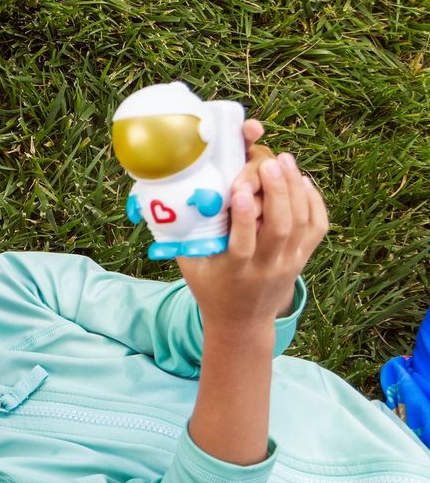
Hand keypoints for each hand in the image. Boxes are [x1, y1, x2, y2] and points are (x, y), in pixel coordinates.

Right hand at [176, 129, 329, 334]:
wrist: (243, 321)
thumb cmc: (211, 287)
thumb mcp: (191, 268)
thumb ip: (184, 237)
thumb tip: (166, 199)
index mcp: (235, 272)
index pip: (244, 244)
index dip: (244, 216)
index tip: (240, 189)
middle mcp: (267, 267)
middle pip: (280, 227)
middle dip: (277, 191)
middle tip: (269, 162)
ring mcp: (290, 263)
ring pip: (302, 223)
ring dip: (295, 188)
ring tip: (285, 160)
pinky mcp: (303, 258)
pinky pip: (317, 227)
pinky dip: (313, 201)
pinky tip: (302, 180)